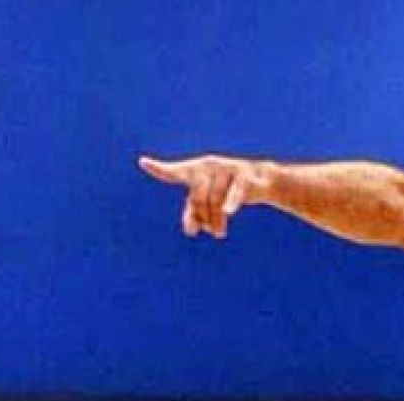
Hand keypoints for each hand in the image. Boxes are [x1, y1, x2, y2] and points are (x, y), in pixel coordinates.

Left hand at [139, 154, 268, 238]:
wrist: (259, 180)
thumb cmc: (226, 190)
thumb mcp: (208, 203)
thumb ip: (194, 215)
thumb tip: (191, 231)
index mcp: (196, 171)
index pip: (176, 172)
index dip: (160, 169)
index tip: (143, 162)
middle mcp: (209, 165)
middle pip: (198, 197)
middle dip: (202, 217)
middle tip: (208, 231)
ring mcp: (227, 168)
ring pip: (216, 199)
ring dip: (217, 221)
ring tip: (219, 234)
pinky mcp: (244, 174)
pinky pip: (235, 191)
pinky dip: (232, 202)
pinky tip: (229, 212)